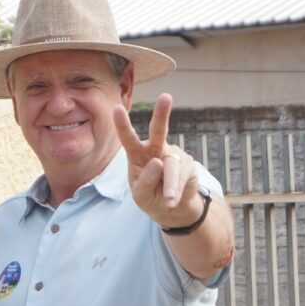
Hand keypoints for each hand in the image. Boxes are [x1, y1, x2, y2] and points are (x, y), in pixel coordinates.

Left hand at [112, 93, 200, 227]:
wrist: (173, 209)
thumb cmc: (150, 197)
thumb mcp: (140, 195)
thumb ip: (144, 180)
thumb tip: (158, 161)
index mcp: (136, 154)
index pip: (128, 138)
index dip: (122, 124)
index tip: (116, 108)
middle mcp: (155, 149)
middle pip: (158, 130)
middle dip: (162, 114)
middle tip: (166, 96)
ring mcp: (173, 154)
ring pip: (171, 166)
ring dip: (169, 185)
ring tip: (168, 201)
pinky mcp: (187, 163)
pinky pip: (182, 175)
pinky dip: (176, 190)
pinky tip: (172, 200)